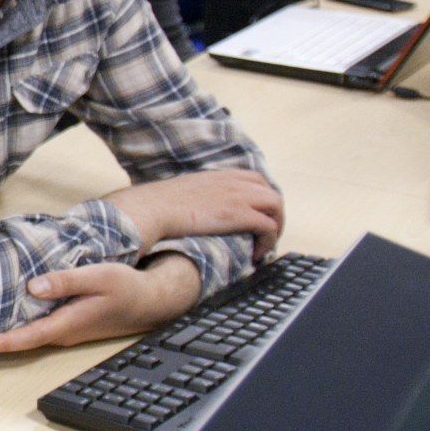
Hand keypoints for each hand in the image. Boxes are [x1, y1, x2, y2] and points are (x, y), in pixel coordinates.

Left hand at [0, 256, 202, 357]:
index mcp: (67, 323)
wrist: (149, 302)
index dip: (2, 342)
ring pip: (29, 334)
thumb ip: (65, 281)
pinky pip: (37, 328)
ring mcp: (64, 331)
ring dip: (5, 332)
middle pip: (23, 340)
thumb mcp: (97, 276)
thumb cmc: (124, 287)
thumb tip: (33, 287)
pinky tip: (4, 313)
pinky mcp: (66, 325)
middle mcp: (63, 333)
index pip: (28, 337)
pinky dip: (19, 324)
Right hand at [103, 169, 282, 256]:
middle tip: (265, 236)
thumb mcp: (182, 191)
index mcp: (220, 175)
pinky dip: (268, 242)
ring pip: (277, 206)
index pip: (256, 179)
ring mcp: (239, 196)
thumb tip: (191, 209)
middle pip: (271, 192)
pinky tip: (256, 255)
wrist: (153, 208)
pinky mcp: (240, 214)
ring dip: (276, 227)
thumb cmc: (158, 204)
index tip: (257, 217)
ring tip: (264, 247)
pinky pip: (268, 227)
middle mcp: (234, 182)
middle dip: (274, 214)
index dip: (262, 199)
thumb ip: (195, 195)